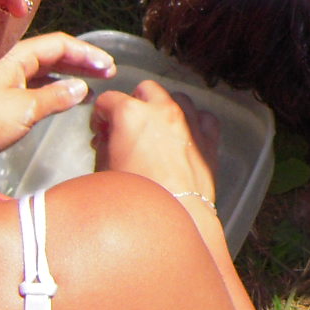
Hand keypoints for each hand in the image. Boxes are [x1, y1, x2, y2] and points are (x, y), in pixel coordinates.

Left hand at [0, 32, 115, 159]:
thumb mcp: (23, 110)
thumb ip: (55, 97)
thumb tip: (81, 88)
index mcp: (13, 55)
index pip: (59, 44)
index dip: (86, 53)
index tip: (109, 66)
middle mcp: (7, 61)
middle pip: (51, 54)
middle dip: (81, 62)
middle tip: (108, 73)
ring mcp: (1, 78)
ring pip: (42, 70)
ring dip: (68, 75)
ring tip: (93, 85)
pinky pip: (32, 84)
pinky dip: (52, 89)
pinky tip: (66, 99)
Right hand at [91, 79, 219, 206]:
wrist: (171, 218)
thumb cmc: (135, 198)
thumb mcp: (103, 169)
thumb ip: (104, 144)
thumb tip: (107, 138)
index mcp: (130, 114)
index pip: (108, 100)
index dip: (100, 116)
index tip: (101, 130)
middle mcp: (162, 111)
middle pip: (145, 90)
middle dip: (134, 103)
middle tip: (127, 127)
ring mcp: (189, 122)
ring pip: (177, 98)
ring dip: (165, 110)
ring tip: (156, 131)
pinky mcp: (209, 140)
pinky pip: (204, 118)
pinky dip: (194, 123)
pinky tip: (184, 138)